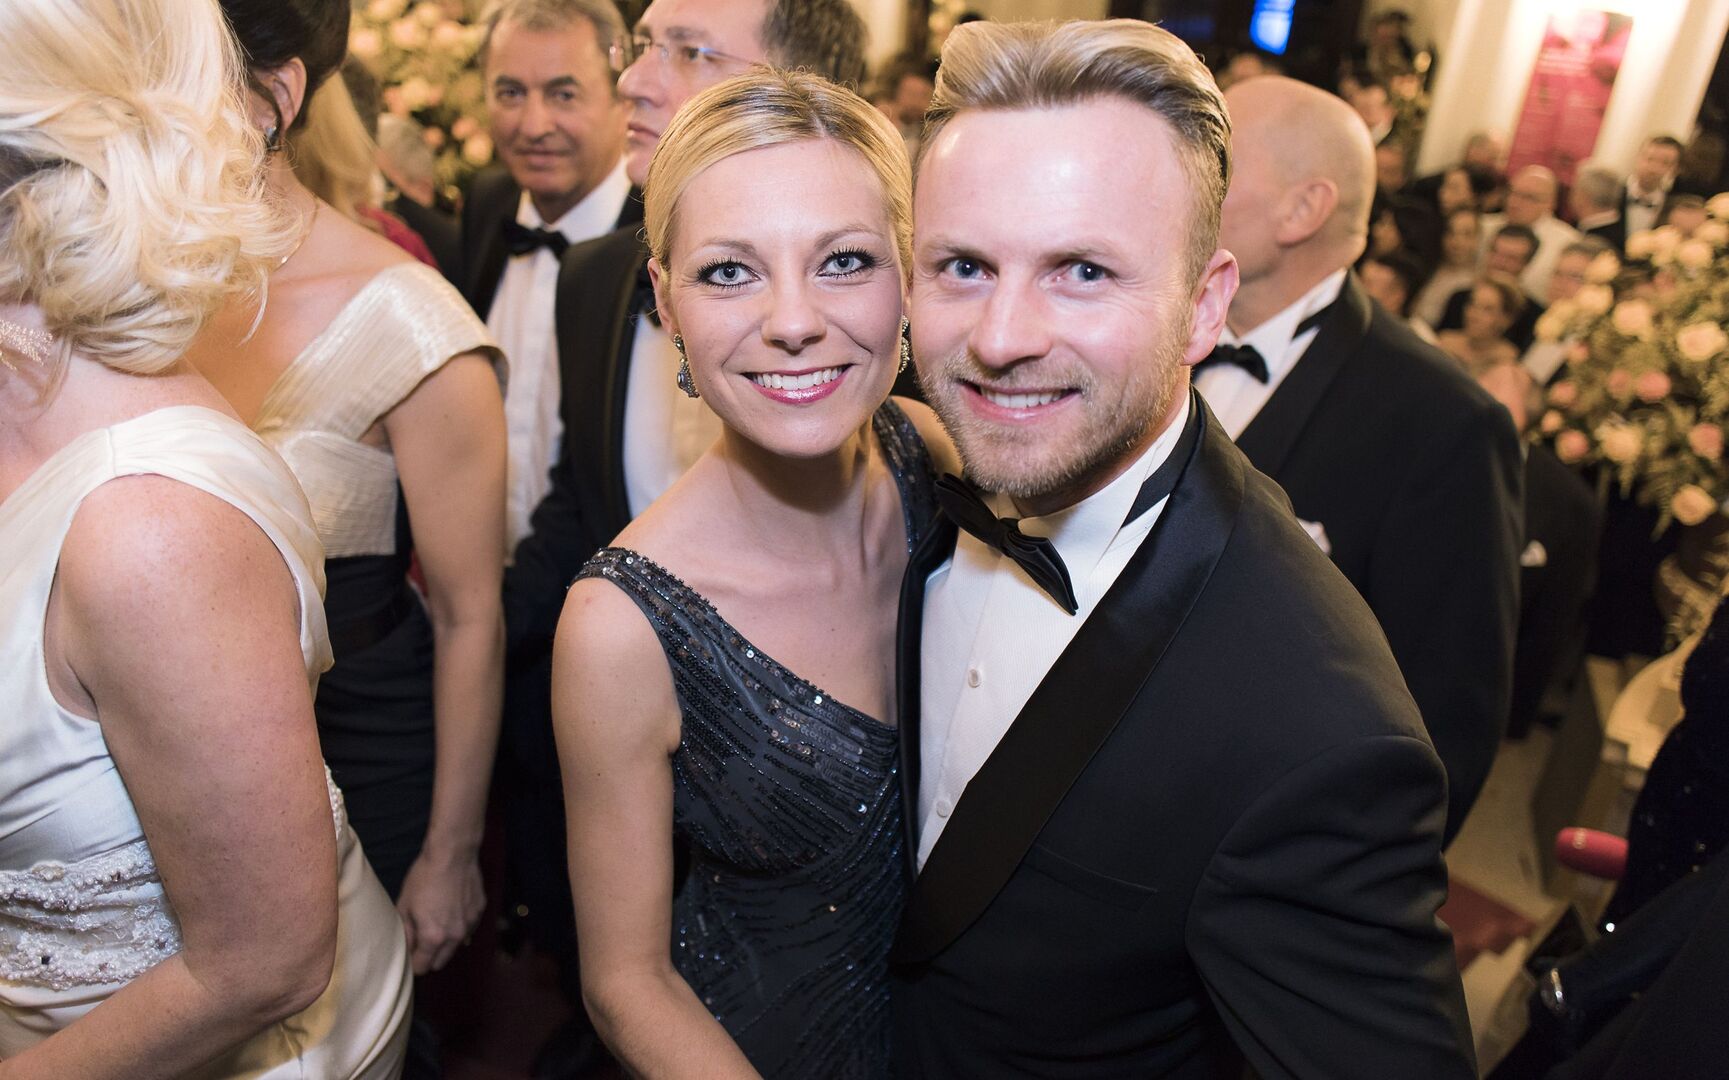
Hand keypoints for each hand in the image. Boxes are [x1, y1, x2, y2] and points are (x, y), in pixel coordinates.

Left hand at [396, 847, 484, 974]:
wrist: (453, 854)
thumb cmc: (424, 878)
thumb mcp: (405, 905)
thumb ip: (406, 932)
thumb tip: (407, 948)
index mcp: (433, 937)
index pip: (423, 967)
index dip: (413, 963)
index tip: (410, 953)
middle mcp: (455, 936)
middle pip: (441, 962)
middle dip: (430, 956)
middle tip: (422, 938)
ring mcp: (471, 924)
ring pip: (456, 946)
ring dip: (447, 940)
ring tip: (439, 918)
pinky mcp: (480, 912)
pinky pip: (468, 928)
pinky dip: (460, 924)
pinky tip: (453, 907)